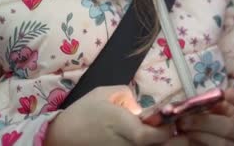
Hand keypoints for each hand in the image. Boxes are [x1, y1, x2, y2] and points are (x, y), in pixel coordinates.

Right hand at [45, 85, 175, 145]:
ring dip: (157, 142)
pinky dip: (143, 145)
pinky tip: (142, 139)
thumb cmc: (83, 113)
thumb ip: (128, 95)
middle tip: (171, 129)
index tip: (170, 119)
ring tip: (156, 133)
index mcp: (134, 132)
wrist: (61, 137)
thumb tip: (138, 108)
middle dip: (171, 139)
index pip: (164, 135)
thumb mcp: (106, 93)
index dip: (170, 127)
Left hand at [176, 89, 233, 145]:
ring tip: (180, 128)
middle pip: (231, 128)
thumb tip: (190, 103)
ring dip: (197, 136)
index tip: (226, 93)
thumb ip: (206, 101)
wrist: (209, 130)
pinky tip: (182, 138)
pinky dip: (193, 144)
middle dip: (205, 123)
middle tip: (183, 120)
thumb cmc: (211, 112)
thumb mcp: (211, 104)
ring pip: (220, 144)